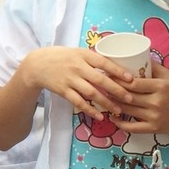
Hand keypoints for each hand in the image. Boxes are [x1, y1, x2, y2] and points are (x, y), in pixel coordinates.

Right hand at [15, 45, 133, 119]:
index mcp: (83, 55)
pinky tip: (100, 116)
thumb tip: (115, 66)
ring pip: (91, 93)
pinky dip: (90, 110)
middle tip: (130, 98)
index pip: (104, 62)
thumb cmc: (61, 57)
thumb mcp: (76, 52)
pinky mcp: (63, 90)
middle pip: (100, 80)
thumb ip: (92, 59)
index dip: (118, 71)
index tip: (131, 79)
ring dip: (106, 103)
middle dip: (117, 90)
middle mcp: (77, 67)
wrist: (37, 64)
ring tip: (118, 111)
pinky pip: (79, 102)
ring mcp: (70, 79)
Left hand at [110, 63, 168, 148]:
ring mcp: (154, 117)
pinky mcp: (154, 129)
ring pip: (127, 110)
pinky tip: (112, 117)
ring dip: (112, 104)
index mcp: (160, 86)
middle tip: (101, 84)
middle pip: (127, 96)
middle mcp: (157, 102)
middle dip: (111, 90)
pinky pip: (132, 127)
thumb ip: (154, 67)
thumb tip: (136, 55)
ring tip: (103, 97)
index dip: (117, 79)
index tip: (106, 73)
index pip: (132, 83)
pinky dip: (120, 123)